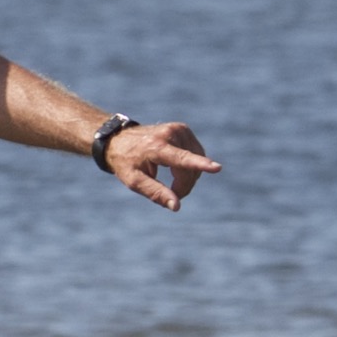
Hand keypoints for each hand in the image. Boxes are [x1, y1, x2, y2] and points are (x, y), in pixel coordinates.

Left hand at [104, 120, 218, 211]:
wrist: (119, 139)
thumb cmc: (126, 162)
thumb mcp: (134, 181)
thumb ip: (156, 193)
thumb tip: (176, 206)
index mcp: (156, 147)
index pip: (181, 159)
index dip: (200, 165)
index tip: (217, 168)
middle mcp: (170, 134)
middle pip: (189, 168)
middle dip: (184, 186)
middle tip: (171, 195)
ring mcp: (179, 130)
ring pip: (196, 162)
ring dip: (188, 176)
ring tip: (171, 180)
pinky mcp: (184, 129)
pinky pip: (196, 154)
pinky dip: (190, 166)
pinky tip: (176, 168)